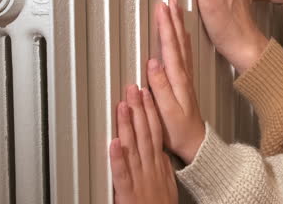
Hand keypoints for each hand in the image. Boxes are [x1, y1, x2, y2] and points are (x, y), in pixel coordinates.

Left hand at [110, 85, 177, 203]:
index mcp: (159, 165)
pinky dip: (117, 157)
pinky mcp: (127, 193)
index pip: (156, 132)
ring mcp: (139, 179)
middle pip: (145, 133)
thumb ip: (163, 166)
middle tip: (134, 89)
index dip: (151, 111)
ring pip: (133, 147)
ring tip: (123, 105)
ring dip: (128, 125)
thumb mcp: (169, 184)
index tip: (147, 94)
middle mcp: (150, 168)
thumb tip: (161, 152)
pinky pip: (121, 173)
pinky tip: (113, 142)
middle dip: (139, 109)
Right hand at [148, 0, 205, 163]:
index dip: (165, 27)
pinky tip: (180, 34)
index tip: (161, 8)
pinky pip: (184, 53)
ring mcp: (185, 76)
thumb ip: (160, 87)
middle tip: (169, 0)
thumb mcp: (167, 111)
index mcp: (177, 79)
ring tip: (174, 9)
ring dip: (178, 25)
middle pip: (178, 40)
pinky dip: (182, 39)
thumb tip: (153, 63)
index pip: (170, 46)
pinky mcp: (185, 81)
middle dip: (172, 19)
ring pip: (182, 44)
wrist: (195, 142)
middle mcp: (183, 74)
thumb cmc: (179, 131)